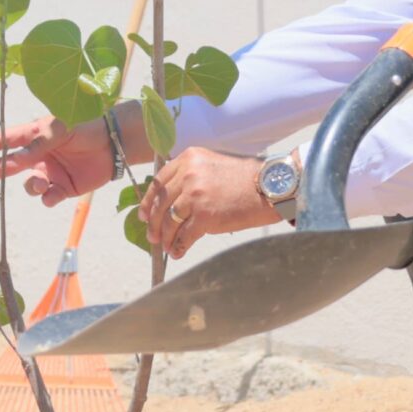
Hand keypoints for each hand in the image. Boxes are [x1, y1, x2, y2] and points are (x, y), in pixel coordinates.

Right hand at [0, 110, 118, 206]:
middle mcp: (38, 155)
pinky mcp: (63, 188)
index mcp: (33, 135)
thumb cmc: (86, 126)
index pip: (3, 141)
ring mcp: (49, 172)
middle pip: (5, 167)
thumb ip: (38, 143)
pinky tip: (53, 192)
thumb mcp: (60, 128)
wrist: (115, 144)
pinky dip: (47, 197)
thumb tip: (17, 159)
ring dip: (30, 186)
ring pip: (28, 185)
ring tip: (41, 182)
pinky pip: (47, 198)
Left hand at [139, 149, 275, 258]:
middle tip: (152, 236)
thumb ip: (191, 174)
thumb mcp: (213, 164)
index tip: (143, 214)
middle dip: (153, 223)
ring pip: (169, 221)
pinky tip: (177, 252)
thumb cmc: (245, 178)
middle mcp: (188, 174)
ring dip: (165, 237)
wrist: (268, 188)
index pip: (159, 182)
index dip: (148, 201)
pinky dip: (179, 247)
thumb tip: (172, 198)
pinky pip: (184, 236)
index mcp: (189, 159)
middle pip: (160, 203)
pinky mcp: (204, 216)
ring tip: (166, 247)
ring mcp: (195, 195)